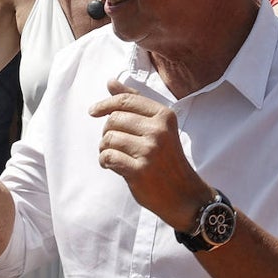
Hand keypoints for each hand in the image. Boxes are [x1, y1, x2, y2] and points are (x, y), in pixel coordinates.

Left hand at [89, 79, 210, 228]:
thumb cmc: (167, 158)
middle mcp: (158, 131)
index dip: (105, 104)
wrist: (185, 195)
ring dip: (104, 148)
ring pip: (109, 138)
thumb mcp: (158, 126)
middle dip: (107, 131)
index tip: (93, 111)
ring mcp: (149, 151)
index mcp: (164, 116)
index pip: (125, 101)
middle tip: (113, 143)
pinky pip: (108, 157)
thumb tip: (110, 82)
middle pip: (113, 120)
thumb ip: (135, 103)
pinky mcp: (140, 170)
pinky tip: (112, 165)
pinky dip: (105, 161)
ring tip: (113, 155)